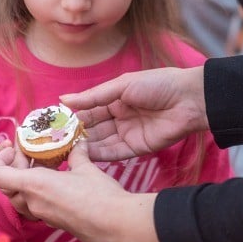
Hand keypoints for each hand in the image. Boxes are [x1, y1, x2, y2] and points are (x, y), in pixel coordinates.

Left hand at [0, 140, 164, 241]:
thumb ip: (76, 153)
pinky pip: (34, 203)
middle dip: (14, 163)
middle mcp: (32, 202)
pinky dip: (37, 189)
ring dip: (24, 177)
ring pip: (19, 195)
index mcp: (33, 185)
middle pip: (7, 183)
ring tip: (41, 161)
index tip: (13, 147)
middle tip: (28, 148)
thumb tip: (77, 142)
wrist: (115, 226)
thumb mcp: (85, 167)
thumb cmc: (99, 195)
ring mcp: (42, 214)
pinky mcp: (53, 221)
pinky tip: (55, 177)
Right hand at [60, 67, 208, 160]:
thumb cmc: (158, 84)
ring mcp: (127, 133)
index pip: (88, 110)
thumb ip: (93, 96)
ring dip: (83, 147)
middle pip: (92, 128)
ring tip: (63, 151)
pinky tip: (83, 157)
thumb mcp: (122, 85)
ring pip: (100, 142)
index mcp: (114, 98)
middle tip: (52, 142)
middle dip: (74, 134)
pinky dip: (99, 156)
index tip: (52, 124)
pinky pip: (114, 153)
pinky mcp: (136, 148)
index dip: (71, 116)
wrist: (190, 99)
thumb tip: (63, 99)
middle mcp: (118, 117)